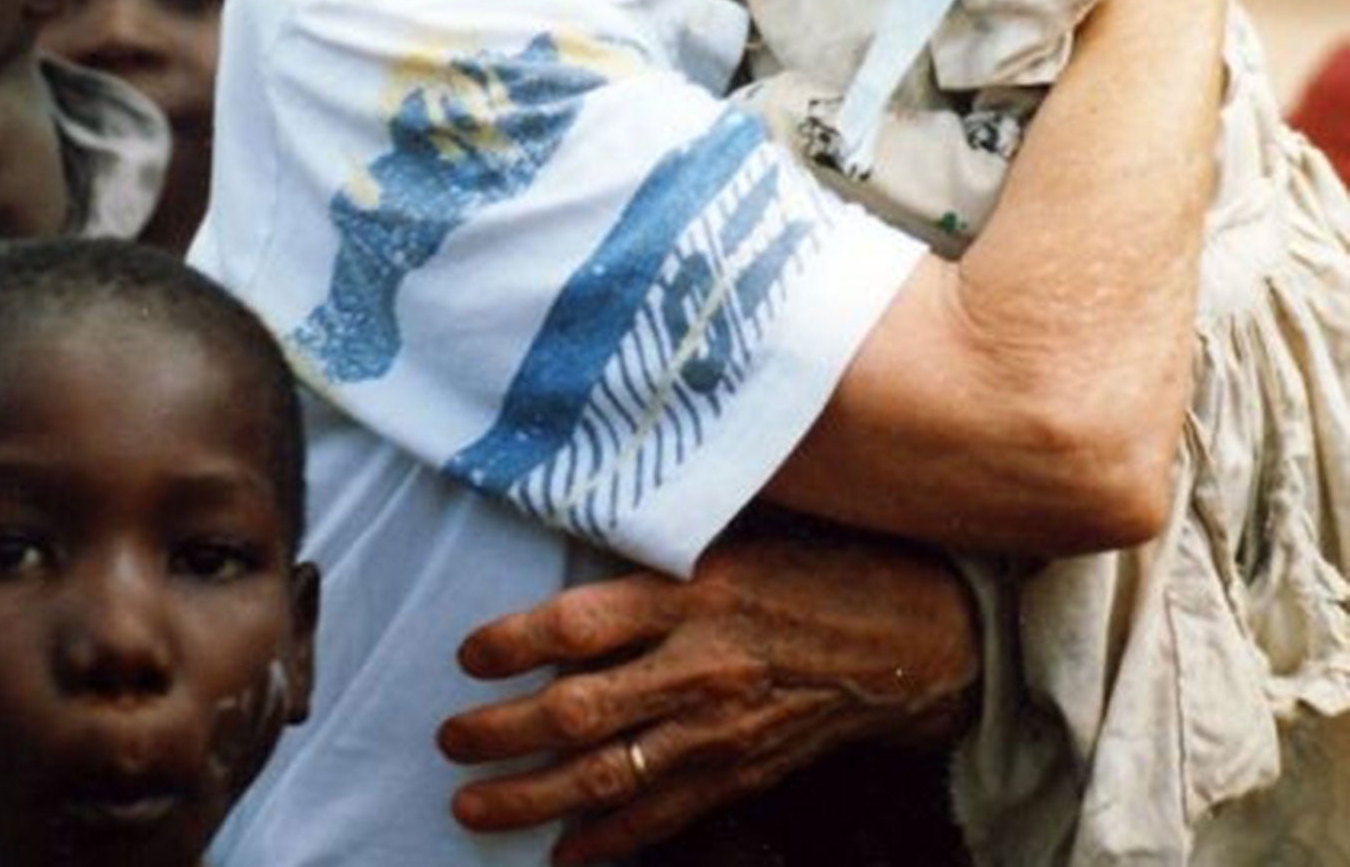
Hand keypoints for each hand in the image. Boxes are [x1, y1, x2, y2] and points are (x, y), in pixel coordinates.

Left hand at [438, 526, 978, 864]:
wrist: (918, 634)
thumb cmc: (825, 563)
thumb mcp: (742, 531)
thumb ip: (665, 546)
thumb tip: (585, 533)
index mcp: (696, 590)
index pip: (579, 622)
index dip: (512, 643)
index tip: (466, 654)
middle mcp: (701, 663)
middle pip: (578, 710)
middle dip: (502, 732)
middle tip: (449, 738)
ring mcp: (722, 728)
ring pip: (607, 775)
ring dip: (531, 797)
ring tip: (470, 805)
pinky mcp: (744, 771)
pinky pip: (664, 815)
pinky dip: (610, 840)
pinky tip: (565, 854)